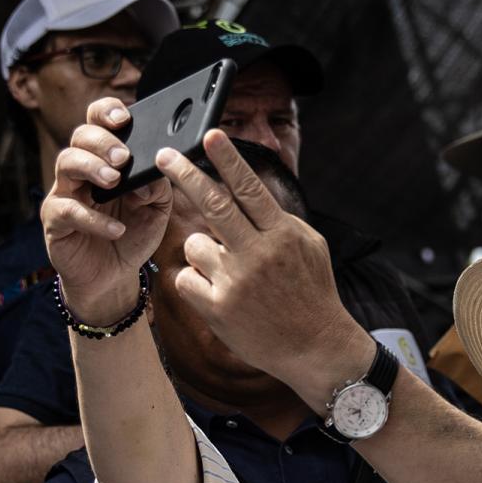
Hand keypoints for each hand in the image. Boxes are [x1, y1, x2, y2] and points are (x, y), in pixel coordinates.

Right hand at [41, 96, 176, 327]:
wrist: (114, 276)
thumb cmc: (133, 234)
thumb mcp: (157, 208)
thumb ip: (160, 185)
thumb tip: (156, 170)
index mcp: (105, 158)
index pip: (98, 121)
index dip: (106, 111)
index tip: (123, 116)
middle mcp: (81, 169)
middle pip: (80, 136)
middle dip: (102, 141)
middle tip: (123, 157)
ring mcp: (64, 193)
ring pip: (66, 162)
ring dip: (91, 166)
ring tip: (114, 181)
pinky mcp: (55, 220)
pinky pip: (68, 210)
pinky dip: (94, 219)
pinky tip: (116, 228)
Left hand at [156, 131, 369, 407]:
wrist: (316, 348)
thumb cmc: (312, 293)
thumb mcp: (309, 247)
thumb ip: (279, 221)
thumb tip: (251, 193)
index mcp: (282, 235)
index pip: (250, 188)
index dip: (229, 159)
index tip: (211, 134)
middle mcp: (258, 254)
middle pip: (214, 204)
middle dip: (186, 174)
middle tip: (165, 155)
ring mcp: (236, 282)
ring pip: (194, 244)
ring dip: (202, 251)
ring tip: (227, 271)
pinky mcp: (217, 309)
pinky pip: (186, 279)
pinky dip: (196, 282)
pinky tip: (218, 294)